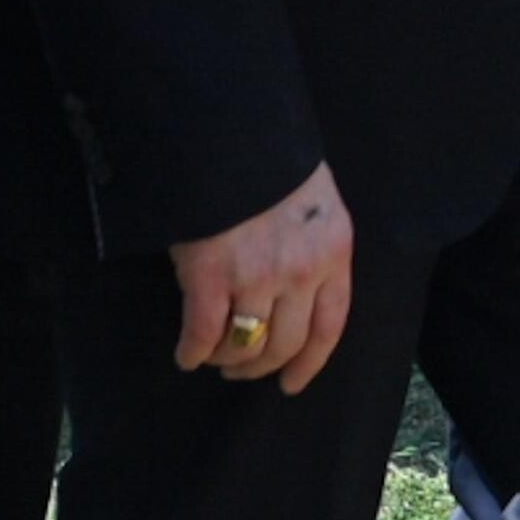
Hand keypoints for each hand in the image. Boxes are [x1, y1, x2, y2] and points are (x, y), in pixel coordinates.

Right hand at [170, 161, 351, 395]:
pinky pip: (203, 334)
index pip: (331, 325)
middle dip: (262, 366)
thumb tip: (299, 292)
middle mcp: (301, 271)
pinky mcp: (210, 277)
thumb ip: (313, 246)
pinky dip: (193, 351)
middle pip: (286, 343)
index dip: (311, 362)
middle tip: (242, 370)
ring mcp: (256, 276)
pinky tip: (186, 353)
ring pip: (246, 345)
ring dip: (228, 359)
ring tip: (215, 357)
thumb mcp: (316, 203)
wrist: (230, 135)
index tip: (293, 384)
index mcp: (333, 250)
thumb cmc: (272, 164)